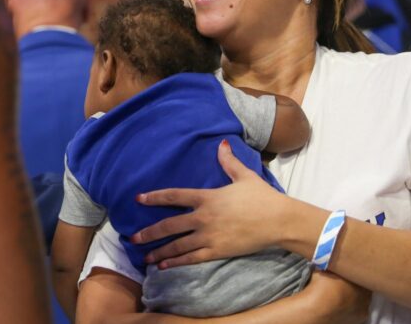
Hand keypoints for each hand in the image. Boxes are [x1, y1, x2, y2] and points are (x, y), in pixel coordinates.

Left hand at [131, 140, 293, 268]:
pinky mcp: (218, 251)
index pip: (175, 196)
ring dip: (159, 252)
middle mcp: (204, 217)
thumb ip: (228, 162)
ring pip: (178, 245)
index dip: (155, 197)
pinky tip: (165, 266)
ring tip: (145, 257)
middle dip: (149, 232)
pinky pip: (192, 258)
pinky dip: (177, 262)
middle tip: (132, 238)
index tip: (139, 199)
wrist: (278, 220)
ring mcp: (209, 236)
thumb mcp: (244, 176)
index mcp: (207, 197)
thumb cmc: (262, 197)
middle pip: (170, 225)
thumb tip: (221, 144)